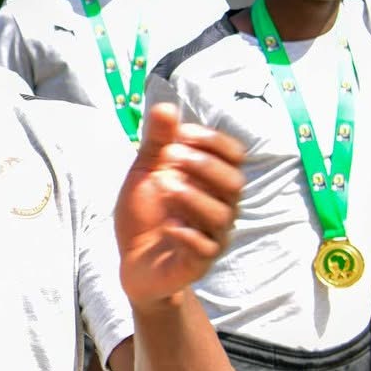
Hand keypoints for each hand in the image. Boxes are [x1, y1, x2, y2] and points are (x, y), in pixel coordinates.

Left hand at [115, 105, 244, 303]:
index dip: (212, 141)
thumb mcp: (146, 173)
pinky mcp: (200, 261)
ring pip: (222, 213)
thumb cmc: (147, 213)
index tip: (180, 134)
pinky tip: (167, 226)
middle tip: (169, 157)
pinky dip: (187, 233)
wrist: (135, 263)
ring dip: (192, 196)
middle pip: (235, 182)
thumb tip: (165, 107)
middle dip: (203, 165)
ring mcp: (214, 235)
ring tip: (163, 187)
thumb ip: (157, 143)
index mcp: (213, 181)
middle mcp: (222, 206)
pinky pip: (205, 247)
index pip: (234, 155)